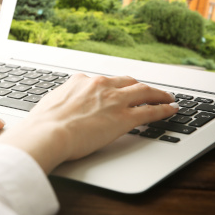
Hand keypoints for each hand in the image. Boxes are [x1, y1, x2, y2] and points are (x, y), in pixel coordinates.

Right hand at [0, 73, 177, 173]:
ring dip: (158, 94)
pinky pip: (150, 110)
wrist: (48, 133)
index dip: (115, 86)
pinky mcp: (124, 117)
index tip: (120, 89)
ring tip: (167, 97)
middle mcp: (100, 85)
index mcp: (81, 81)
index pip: (104, 81)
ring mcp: (114, 100)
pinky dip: (163, 108)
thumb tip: (61, 106)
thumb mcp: (52, 104)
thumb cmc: (43, 124)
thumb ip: (63, 101)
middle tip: (148, 91)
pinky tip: (171, 109)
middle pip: (128, 81)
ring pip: (144, 91)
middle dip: (139, 86)